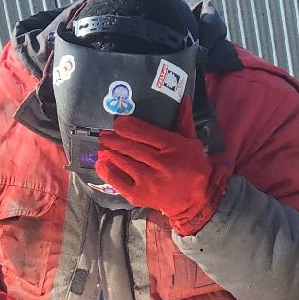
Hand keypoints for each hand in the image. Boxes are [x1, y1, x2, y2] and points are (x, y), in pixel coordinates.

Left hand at [94, 105, 227, 234]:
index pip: (144, 132)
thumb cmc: (193, 167)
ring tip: (102, 146)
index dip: (126, 126)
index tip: (118, 123)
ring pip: (123, 162)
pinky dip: (107, 171)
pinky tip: (101, 163)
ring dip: (108, 152)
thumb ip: (183, 121)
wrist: (197, 200)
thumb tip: (183, 98)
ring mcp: (149, 181)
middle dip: (113, 139)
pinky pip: (119, 181)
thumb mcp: (192, 142)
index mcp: (174, 147)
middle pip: (130, 147)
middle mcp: (161, 164)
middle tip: (104, 134)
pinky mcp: (140, 195)